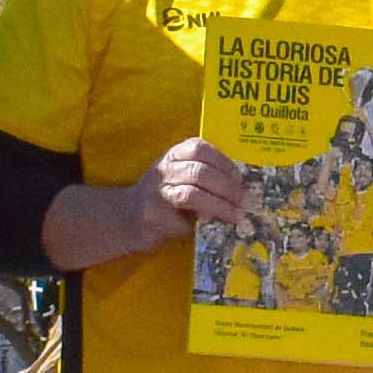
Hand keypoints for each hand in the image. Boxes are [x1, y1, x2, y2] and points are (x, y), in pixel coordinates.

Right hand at [130, 136, 251, 249]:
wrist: (125, 218)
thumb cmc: (162, 198)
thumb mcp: (181, 178)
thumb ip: (207, 179)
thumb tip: (243, 191)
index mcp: (174, 155)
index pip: (200, 148)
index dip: (223, 162)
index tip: (240, 178)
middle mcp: (164, 169)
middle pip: (200, 171)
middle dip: (228, 187)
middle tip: (247, 202)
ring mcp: (157, 192)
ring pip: (192, 193)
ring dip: (219, 205)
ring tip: (237, 216)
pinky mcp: (153, 215)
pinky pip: (181, 217)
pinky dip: (199, 220)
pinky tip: (212, 224)